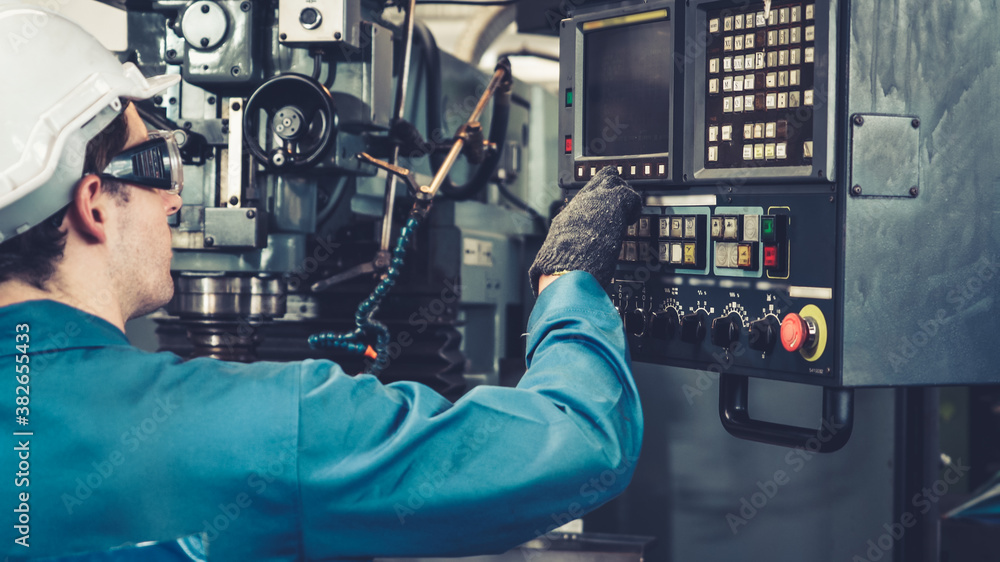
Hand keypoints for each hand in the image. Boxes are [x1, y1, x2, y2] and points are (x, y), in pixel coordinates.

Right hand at [529, 166, 640, 295]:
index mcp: (567, 216)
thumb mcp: (559, 253)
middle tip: (620, 204)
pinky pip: (630, 195)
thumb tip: (566, 259)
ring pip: (614, 181)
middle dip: (612, 189)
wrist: (566, 267)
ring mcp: (597, 200)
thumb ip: (566, 248)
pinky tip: (632, 219)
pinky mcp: (614, 203)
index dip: (596, 199)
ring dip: (623, 195)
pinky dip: (634, 206)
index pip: (584, 195)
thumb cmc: (562, 268)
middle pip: (600, 179)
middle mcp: (581, 204)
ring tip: (628, 211)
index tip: (603, 208)